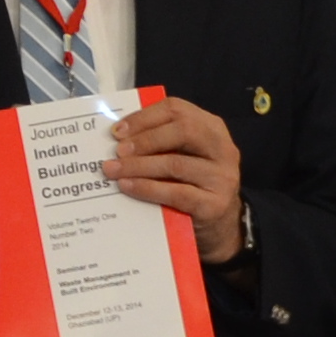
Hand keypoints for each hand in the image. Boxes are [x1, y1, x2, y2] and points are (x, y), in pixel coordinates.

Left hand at [107, 98, 245, 263]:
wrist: (219, 227)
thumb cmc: (193, 184)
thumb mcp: (183, 156)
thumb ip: (161, 142)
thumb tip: (118, 137)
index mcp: (212, 128)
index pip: (177, 109)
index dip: (145, 117)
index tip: (118, 130)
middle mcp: (222, 149)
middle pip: (183, 131)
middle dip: (145, 139)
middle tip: (117, 151)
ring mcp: (222, 177)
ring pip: (176, 164)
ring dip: (139, 166)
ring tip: (113, 170)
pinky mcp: (214, 204)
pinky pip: (176, 193)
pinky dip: (147, 188)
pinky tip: (127, 187)